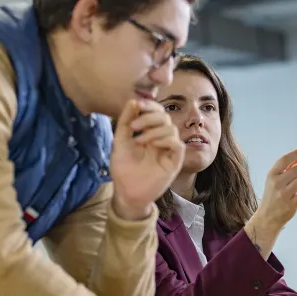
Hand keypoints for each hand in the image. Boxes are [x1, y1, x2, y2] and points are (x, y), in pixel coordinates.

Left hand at [110, 99, 184, 219]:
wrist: (126, 193)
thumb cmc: (123, 169)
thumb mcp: (119, 142)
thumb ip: (125, 122)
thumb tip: (132, 101)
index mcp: (150, 133)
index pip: (157, 113)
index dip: (150, 106)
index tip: (138, 104)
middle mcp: (161, 140)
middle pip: (165, 117)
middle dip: (150, 117)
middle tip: (134, 126)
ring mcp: (168, 151)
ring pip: (172, 129)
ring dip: (154, 130)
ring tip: (139, 140)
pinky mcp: (174, 162)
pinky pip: (177, 145)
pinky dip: (166, 140)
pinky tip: (153, 145)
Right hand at [256, 145, 296, 226]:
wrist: (267, 217)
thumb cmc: (273, 194)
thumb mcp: (276, 179)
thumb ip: (288, 168)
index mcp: (272, 174)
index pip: (284, 160)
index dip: (296, 152)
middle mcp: (277, 183)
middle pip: (296, 170)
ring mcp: (283, 195)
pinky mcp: (291, 205)